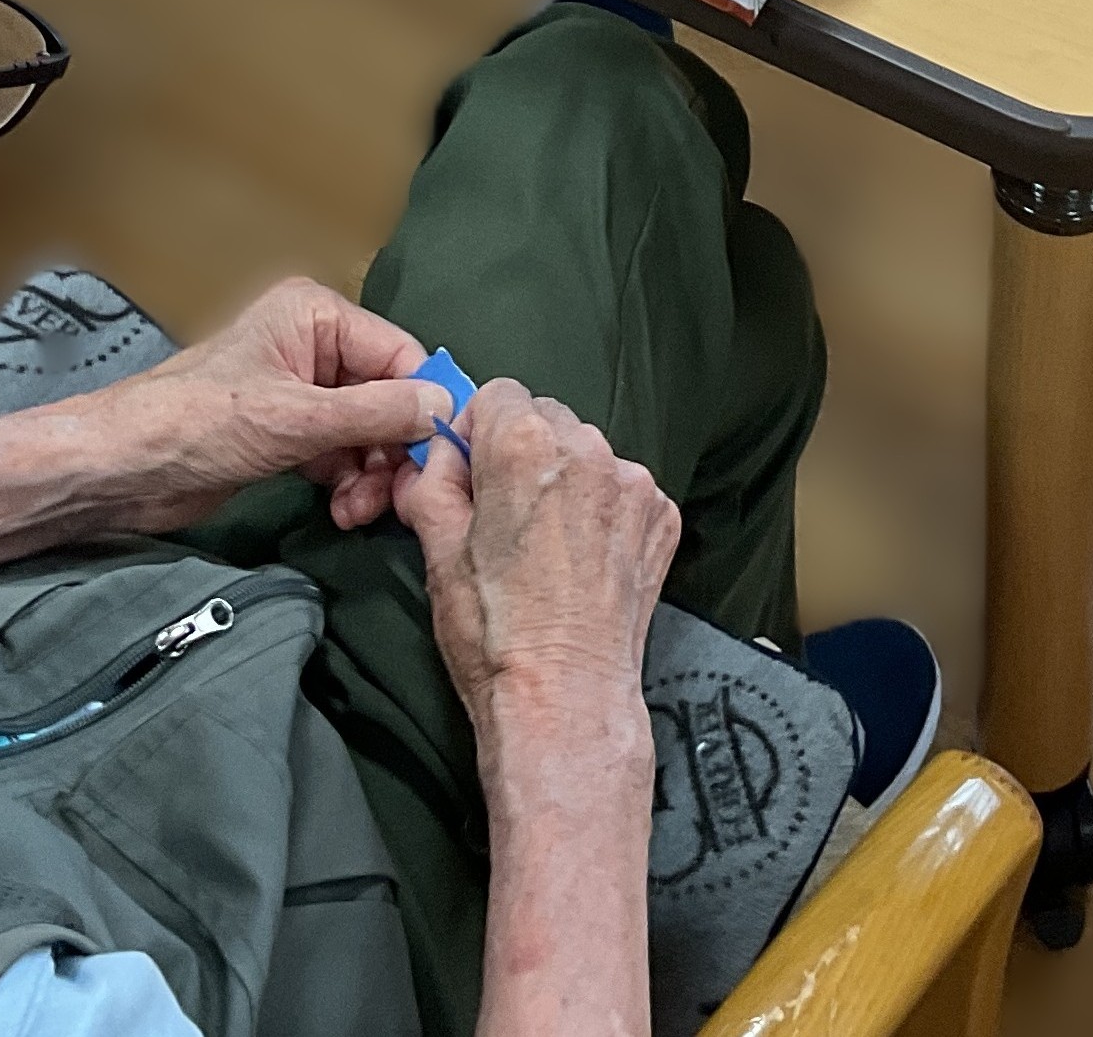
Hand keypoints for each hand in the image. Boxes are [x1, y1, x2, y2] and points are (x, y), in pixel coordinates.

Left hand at [83, 278, 452, 531]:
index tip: (437, 461)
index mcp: (315, 315)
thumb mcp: (298, 419)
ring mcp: (301, 390)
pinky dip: (350, 482)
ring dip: (373, 475)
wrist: (126, 469)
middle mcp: (313, 344)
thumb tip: (446, 408)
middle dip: (393, 450)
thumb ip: (377, 413)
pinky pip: (343, 454)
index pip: (401, 356)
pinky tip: (343, 509)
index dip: (422, 408)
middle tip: (392, 499)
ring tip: (357, 510)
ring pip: (369, 432)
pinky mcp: (288, 432)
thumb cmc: (198, 424)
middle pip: (389, 397)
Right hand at [393, 380, 678, 726]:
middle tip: (500, 512)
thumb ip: (432, 480)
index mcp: (522, 444)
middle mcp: (587, 451)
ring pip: (586, 453)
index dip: (474, 432)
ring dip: (563, 479)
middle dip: (519, 452)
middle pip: (544, 417)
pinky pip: (622, 489)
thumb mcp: (435, 547)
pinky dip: (600, 509)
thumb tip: (436, 458)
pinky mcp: (660, 520)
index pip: (496, 393)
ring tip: (543, 542)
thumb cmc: (495, 633)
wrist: (563, 698)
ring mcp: (632, 486)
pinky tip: (579, 557)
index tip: (468, 471)